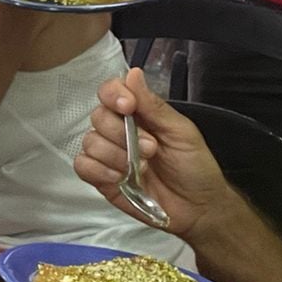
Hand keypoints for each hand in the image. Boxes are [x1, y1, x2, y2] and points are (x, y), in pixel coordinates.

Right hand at [74, 69, 232, 236]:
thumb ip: (154, 106)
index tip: (129, 106)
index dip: (114, 94)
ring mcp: (109, 155)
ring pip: (89, 141)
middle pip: (98, 116)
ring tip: (140, 168)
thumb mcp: (181, 132)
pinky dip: (99, 170)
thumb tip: (133, 73)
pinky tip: (119, 177)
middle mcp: (119, 131)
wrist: (198, 208)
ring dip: (115, 154)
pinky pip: (83, 166)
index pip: (111, 91)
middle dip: (122, 133)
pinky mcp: (102, 179)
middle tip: (150, 148)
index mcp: (139, 114)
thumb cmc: (195, 167)